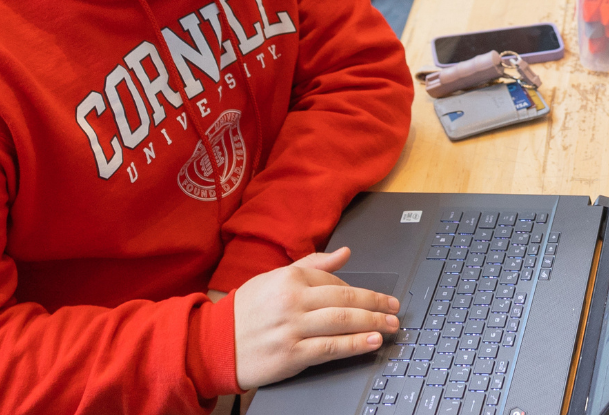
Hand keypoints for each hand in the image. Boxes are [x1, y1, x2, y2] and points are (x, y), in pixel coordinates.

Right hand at [233, 248, 401, 389]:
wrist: (213, 343)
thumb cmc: (244, 311)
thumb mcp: (273, 278)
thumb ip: (311, 266)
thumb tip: (345, 253)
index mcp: (289, 278)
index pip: (336, 281)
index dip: (361, 290)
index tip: (378, 297)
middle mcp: (292, 300)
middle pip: (346, 299)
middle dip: (376, 304)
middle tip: (395, 308)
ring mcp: (293, 328)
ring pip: (343, 321)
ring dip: (373, 322)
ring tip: (391, 325)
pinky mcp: (291, 354)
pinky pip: (331, 348)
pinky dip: (356, 344)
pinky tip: (372, 341)